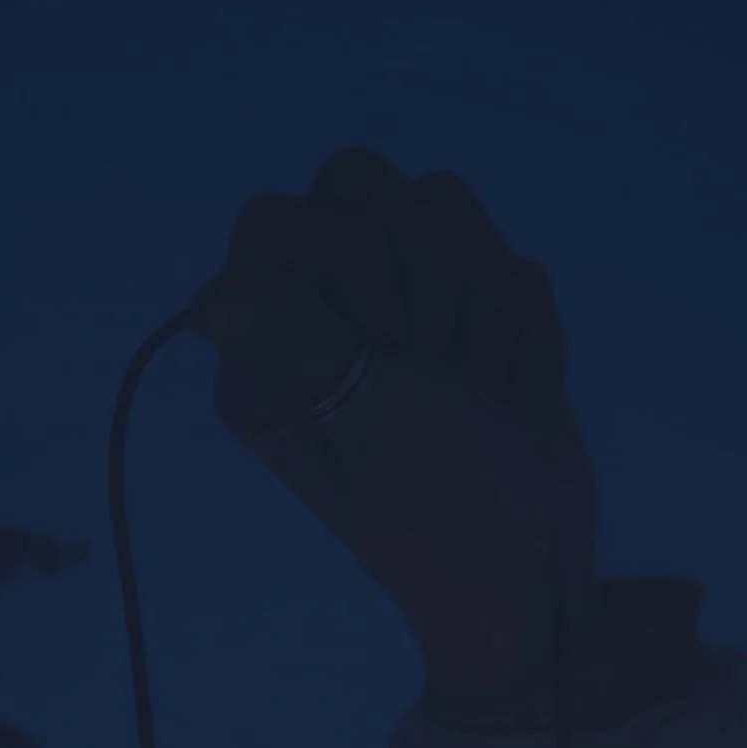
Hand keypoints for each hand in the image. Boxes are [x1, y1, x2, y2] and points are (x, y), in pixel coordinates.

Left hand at [191, 149, 601, 719]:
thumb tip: (212, 301)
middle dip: (426, 273)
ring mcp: (395, 306)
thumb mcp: (366, 425)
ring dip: (481, 300)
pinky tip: (508, 384)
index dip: (345, 257)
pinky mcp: (464, 313)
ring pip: (441, 205)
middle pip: (361, 184)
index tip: (384, 345)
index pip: (274, 217)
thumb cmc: (441, 506)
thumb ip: (298, 340)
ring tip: (478, 386)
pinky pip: (502, 253)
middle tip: (436, 371)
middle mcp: (317, 314)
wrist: (535, 563)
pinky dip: (520, 318)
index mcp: (261, 348)